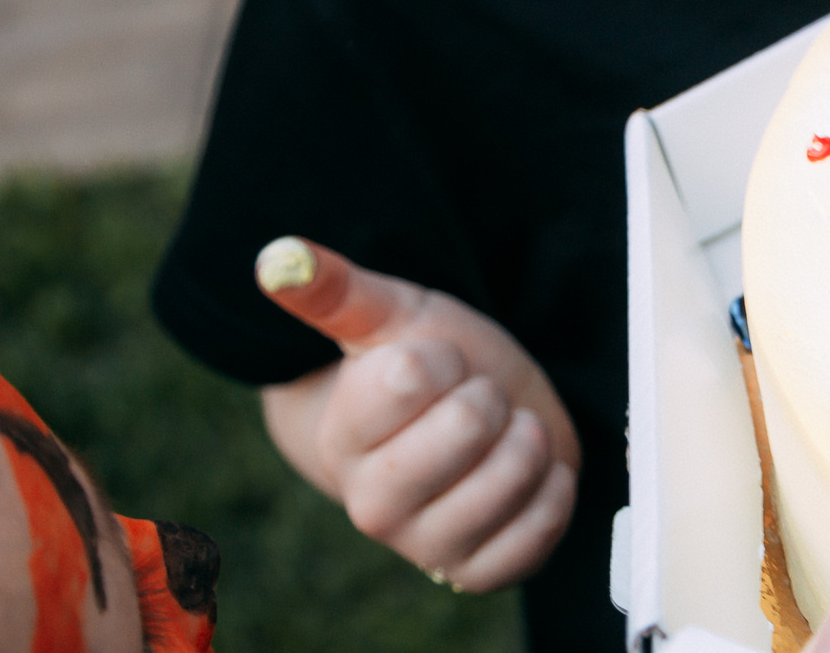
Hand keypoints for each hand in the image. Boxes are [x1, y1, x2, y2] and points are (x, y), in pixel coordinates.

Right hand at [255, 237, 579, 592]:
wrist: (473, 424)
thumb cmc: (434, 367)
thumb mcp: (392, 317)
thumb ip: (336, 289)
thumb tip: (277, 258)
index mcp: (342, 437)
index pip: (412, 375)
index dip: (442, 356)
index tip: (434, 367)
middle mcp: (373, 505)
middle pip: (469, 423)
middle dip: (487, 394)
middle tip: (472, 402)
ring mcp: (426, 545)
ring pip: (510, 475)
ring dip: (526, 439)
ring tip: (501, 435)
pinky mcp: (479, 572)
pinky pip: (537, 530)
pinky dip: (552, 489)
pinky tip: (531, 473)